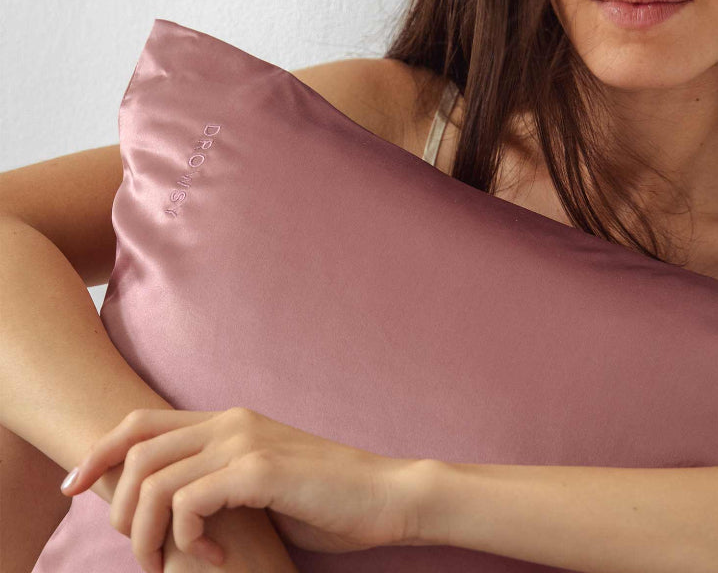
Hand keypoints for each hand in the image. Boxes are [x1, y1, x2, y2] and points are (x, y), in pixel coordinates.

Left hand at [60, 407, 427, 571]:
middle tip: (140, 554)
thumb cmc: (324, 498)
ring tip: (171, 564)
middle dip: (117, 508)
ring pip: (156, 481)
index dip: (98, 452)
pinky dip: (188, 538)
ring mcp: (245, 441)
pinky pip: (190, 502)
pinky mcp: (260, 470)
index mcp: (228, 419)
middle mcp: (230, 420)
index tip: (74, 488)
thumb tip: (168, 505)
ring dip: (149, 534)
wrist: (383, 495)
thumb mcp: (260, 481)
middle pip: (135, 450)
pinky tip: (214, 558)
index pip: (140, 422)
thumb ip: (217, 478)